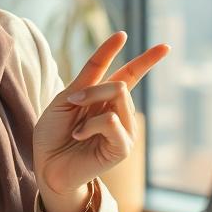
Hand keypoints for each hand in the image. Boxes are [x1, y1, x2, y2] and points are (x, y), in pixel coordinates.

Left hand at [33, 31, 169, 211]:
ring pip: (119, 97)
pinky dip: (91, 125)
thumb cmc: (53, 133)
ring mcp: (124, 130)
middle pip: (120, 83)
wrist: (46, 164)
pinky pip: (113, 121)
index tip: (165, 46)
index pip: (130, 75)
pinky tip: (79, 136)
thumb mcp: (66, 99)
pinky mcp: (123, 147)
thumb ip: (89, 81)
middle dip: (93, 88)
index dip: (146, 60)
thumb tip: (113, 74)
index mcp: (106, 99)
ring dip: (90, 102)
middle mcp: (119, 113)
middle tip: (73, 101)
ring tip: (74, 126)